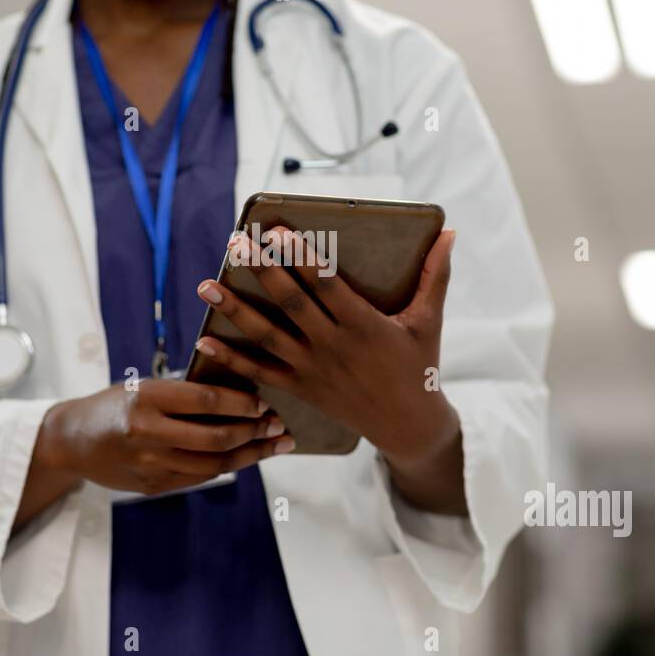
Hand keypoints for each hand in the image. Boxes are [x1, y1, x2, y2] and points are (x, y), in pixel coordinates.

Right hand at [35, 379, 292, 498]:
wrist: (72, 440)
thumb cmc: (114, 404)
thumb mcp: (142, 387)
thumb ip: (182, 393)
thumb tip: (238, 393)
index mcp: (147, 399)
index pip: (206, 401)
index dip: (241, 403)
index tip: (264, 402)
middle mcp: (148, 433)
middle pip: (215, 438)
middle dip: (254, 433)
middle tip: (278, 426)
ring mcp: (150, 464)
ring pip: (213, 465)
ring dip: (250, 455)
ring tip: (273, 444)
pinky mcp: (152, 486)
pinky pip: (199, 478)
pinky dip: (226, 467)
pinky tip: (245, 457)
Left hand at [193, 226, 461, 476]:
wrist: (407, 425)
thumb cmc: (419, 366)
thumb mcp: (428, 321)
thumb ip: (435, 275)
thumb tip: (450, 233)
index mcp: (364, 325)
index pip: (326, 284)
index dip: (301, 256)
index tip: (276, 231)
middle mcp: (333, 346)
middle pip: (290, 304)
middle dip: (261, 271)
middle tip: (235, 243)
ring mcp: (313, 369)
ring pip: (267, 336)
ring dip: (234, 310)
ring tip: (206, 284)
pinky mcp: (301, 388)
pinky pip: (260, 373)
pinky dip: (231, 360)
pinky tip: (204, 341)